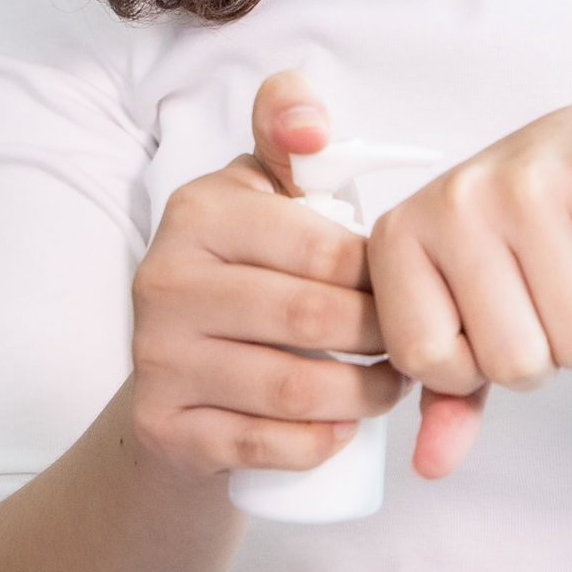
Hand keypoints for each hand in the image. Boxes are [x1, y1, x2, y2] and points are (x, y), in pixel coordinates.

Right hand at [121, 70, 407, 481]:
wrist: (177, 374)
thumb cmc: (249, 272)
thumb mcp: (262, 191)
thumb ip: (288, 131)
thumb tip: (310, 126)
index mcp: (197, 212)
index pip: (324, 248)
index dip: (383, 278)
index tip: (407, 291)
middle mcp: (164, 280)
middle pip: (313, 320)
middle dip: (382, 341)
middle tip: (413, 348)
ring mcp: (158, 358)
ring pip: (294, 389)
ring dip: (364, 398)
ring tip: (389, 387)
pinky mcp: (163, 427)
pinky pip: (263, 445)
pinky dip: (318, 443)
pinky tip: (341, 430)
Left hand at [366, 96, 571, 477]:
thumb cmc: (521, 238)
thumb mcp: (467, 306)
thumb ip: (447, 391)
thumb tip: (429, 468)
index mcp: (398, 236)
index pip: (424, 362)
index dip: (469, 366)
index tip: (483, 324)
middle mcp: (453, 205)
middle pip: (509, 362)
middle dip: (540, 353)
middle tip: (539, 296)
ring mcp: (525, 190)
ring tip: (571, 272)